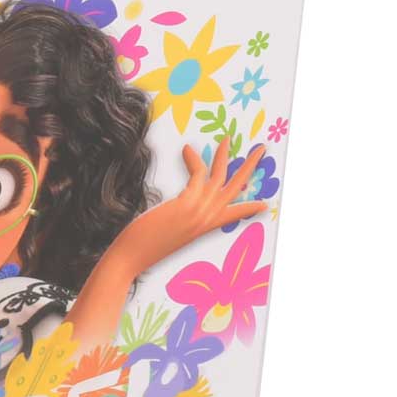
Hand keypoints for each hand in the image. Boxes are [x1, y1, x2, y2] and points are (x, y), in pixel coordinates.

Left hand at [114, 137, 269, 275]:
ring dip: (224, 155)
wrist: (132, 258)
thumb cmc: (143, 246)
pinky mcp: (187, 204)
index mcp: (204, 228)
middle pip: (235, 188)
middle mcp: (206, 219)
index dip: (248, 208)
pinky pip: (198, 175)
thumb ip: (179, 222)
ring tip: (227, 139)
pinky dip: (194, 159)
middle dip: (250, 167)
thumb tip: (174, 213)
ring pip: (220, 177)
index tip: (264, 203)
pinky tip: (187, 149)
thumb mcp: (169, 234)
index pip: (233, 215)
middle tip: (260, 150)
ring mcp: (199, 212)